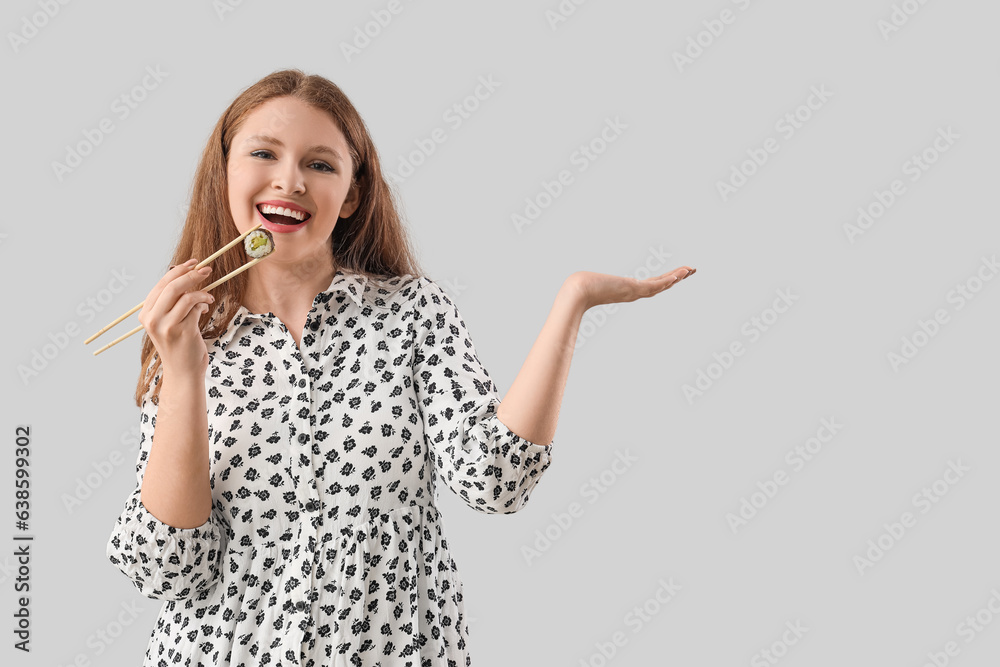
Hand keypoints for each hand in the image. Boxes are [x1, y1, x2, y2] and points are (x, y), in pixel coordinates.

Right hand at [137, 259, 215, 375]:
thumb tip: (186, 276)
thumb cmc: (178, 345)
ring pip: (186, 296)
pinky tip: (206, 308)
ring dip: (202, 293)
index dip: (178, 270)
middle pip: (172, 287)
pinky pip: (196, 308)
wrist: (183, 372)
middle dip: (192, 275)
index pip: (161, 285)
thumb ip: (171, 303)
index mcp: (146, 314)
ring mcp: (167, 326)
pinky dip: (204, 304)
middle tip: (207, 270)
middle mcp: (153, 320)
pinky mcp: (183, 332)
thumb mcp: (167, 322)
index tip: (194, 263)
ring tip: (209, 297)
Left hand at [569, 266, 695, 309]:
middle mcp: (633, 292)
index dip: (666, 279)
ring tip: (690, 270)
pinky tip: (676, 276)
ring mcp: (633, 292)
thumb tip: (581, 278)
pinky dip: (665, 281)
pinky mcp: (630, 290)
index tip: (677, 274)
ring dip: (676, 278)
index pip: (652, 284)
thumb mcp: (592, 281)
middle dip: (677, 278)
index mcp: (627, 290)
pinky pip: (653, 286)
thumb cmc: (580, 288)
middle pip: (661, 284)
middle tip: (692, 270)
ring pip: (660, 285)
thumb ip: (592, 281)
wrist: (576, 293)